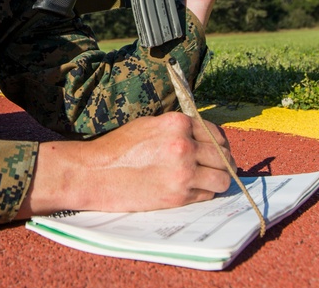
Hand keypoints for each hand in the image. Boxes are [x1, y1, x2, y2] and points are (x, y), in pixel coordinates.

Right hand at [17, 113, 234, 216]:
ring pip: (222, 178)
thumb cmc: (117, 148)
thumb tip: (203, 139)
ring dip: (216, 180)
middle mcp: (184, 146)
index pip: (215, 133)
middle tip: (211, 167)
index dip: (217, 143)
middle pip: (224, 156)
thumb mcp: (148, 125)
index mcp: (177, 123)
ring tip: (203, 180)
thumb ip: (177, 130)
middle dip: (221, 162)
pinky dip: (202, 193)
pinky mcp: (178, 195)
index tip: (215, 150)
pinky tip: (186, 188)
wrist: (94, 172)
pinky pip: (206, 195)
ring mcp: (183, 172)